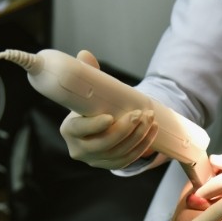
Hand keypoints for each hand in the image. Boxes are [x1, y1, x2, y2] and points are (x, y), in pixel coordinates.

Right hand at [59, 50, 157, 168]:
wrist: (96, 126)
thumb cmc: (90, 105)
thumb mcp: (87, 91)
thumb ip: (87, 73)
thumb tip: (84, 54)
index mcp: (69, 130)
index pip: (80, 130)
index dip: (94, 126)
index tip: (110, 117)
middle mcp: (79, 149)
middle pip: (104, 144)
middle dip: (125, 129)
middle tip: (139, 114)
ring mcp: (95, 160)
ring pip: (119, 153)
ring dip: (138, 136)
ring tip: (149, 119)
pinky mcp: (109, 165)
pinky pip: (128, 160)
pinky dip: (142, 146)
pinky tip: (152, 131)